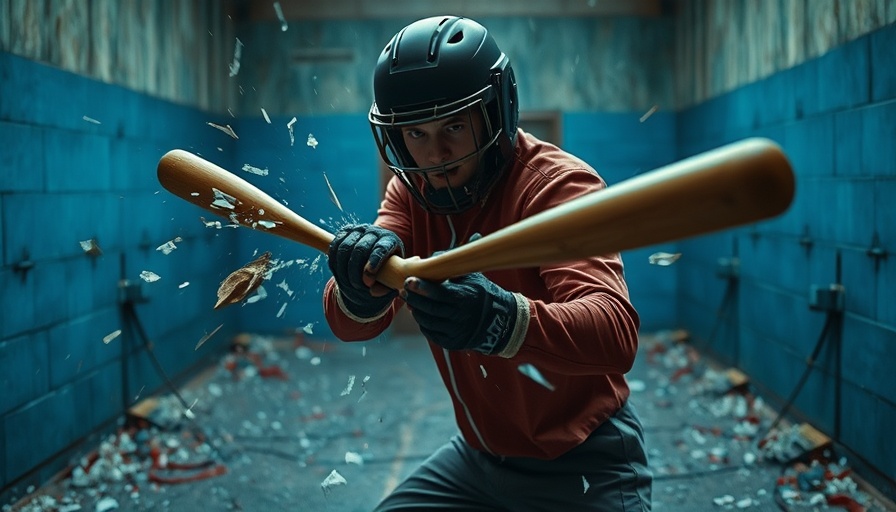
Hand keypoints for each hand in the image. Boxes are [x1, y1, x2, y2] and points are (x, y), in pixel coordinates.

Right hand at [328, 224, 403, 317]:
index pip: (381, 249)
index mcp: (390, 240)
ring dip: (343, 268)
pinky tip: (338, 271)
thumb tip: (372, 291)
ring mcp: (359, 230)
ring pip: (345, 247)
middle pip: (360, 249)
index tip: (368, 281)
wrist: (375, 257)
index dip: (373, 264)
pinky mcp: (346, 231)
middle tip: (358, 287)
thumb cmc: (386, 270)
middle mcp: (375, 232)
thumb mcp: (390, 280)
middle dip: (356, 271)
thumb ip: (385, 288)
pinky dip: (334, 260)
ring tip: (348, 283)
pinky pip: (335, 245)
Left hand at [401, 273, 517, 354]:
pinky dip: (423, 322)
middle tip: (405, 289)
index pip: (439, 294)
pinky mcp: (452, 342)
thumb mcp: (472, 277)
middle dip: (414, 298)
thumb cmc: (481, 293)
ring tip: (410, 300)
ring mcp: (456, 332)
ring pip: (427, 322)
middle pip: (430, 308)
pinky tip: (420, 312)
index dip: (422, 288)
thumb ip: (452, 267)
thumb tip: (431, 259)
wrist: (498, 321)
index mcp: (465, 298)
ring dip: (416, 310)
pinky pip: (431, 333)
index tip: (408, 280)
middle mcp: (460, 317)